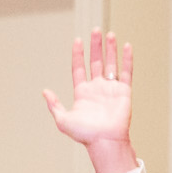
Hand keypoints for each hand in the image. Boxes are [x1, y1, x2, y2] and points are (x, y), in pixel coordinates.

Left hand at [44, 28, 137, 172]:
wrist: (104, 141)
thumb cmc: (84, 134)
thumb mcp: (63, 119)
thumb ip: (54, 105)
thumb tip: (44, 91)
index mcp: (82, 93)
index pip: (79, 69)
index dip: (78, 55)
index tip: (77, 40)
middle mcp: (97, 88)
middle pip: (96, 62)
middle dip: (95, 46)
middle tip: (95, 30)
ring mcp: (111, 88)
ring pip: (111, 63)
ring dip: (110, 49)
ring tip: (109, 33)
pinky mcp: (124, 91)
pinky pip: (126, 71)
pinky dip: (126, 59)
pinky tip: (126, 46)